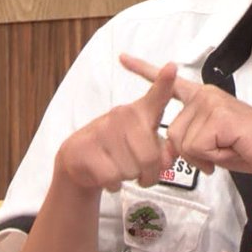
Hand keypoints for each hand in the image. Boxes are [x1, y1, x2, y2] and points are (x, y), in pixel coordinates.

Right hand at [54, 61, 177, 192]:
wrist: (79, 160)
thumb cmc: (119, 149)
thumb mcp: (144, 145)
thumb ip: (162, 151)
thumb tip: (168, 160)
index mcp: (140, 112)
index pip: (156, 95)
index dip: (165, 82)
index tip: (172, 67)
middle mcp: (122, 115)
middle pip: (149, 157)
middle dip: (148, 174)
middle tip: (141, 175)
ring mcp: (102, 130)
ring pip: (130, 169)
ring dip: (129, 178)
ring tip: (120, 169)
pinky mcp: (86, 149)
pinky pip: (112, 177)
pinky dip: (113, 184)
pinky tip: (107, 175)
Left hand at [120, 53, 251, 183]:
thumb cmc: (249, 149)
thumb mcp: (212, 144)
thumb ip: (190, 140)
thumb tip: (166, 149)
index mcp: (203, 98)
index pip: (170, 84)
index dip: (144, 71)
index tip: (122, 57)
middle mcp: (205, 95)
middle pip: (173, 133)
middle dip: (192, 154)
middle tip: (220, 152)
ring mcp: (212, 103)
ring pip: (183, 143)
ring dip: (204, 157)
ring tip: (228, 149)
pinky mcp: (220, 116)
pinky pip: (197, 148)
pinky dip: (213, 157)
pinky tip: (231, 148)